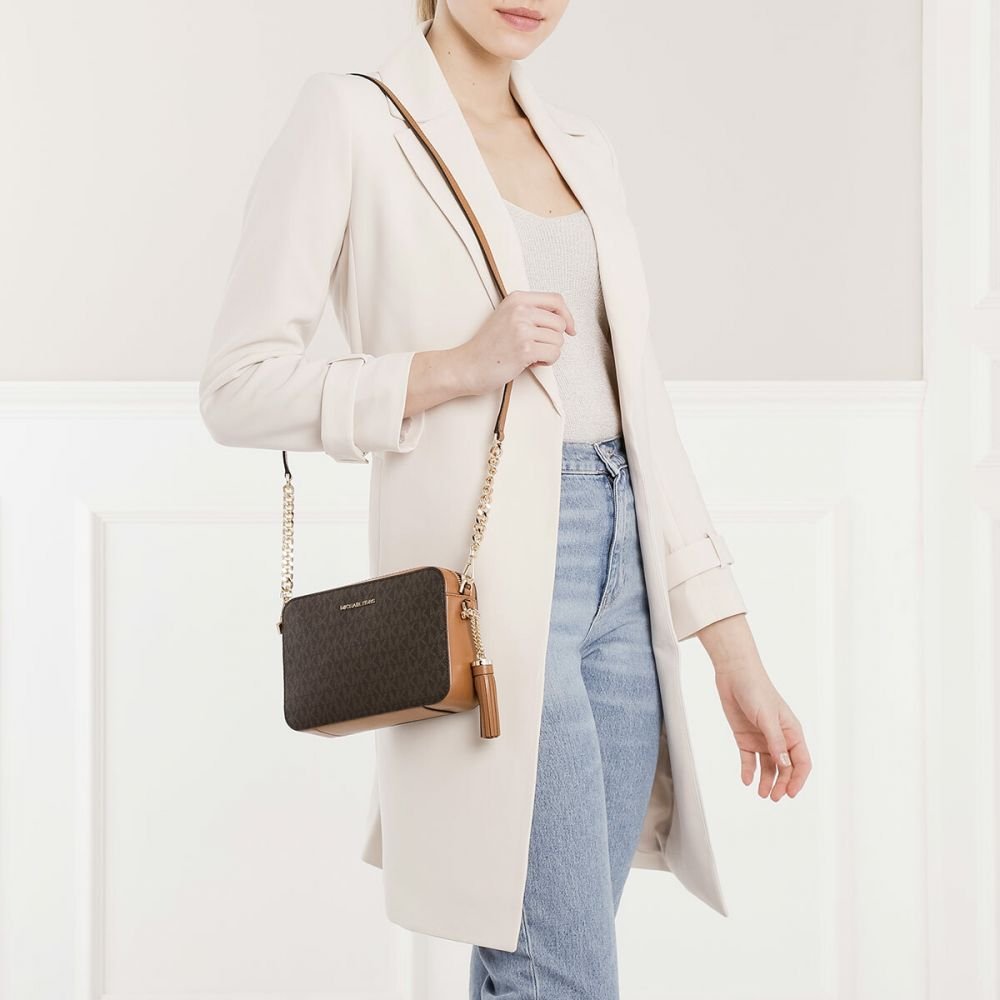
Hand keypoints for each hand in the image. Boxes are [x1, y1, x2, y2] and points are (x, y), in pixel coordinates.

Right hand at [451, 289, 576, 396]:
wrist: (467, 366)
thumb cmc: (487, 347)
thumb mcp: (507, 318)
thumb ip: (531, 313)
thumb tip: (564, 320)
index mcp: (516, 298)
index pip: (556, 300)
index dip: (567, 315)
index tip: (569, 328)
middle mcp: (520, 310)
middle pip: (560, 322)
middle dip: (553, 339)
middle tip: (535, 348)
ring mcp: (522, 328)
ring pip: (559, 340)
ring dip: (549, 352)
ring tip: (529, 355)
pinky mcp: (525, 348)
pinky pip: (554, 354)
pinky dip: (546, 362)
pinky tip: (529, 363)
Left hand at [713, 656, 810, 800]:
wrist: (734, 675)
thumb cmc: (756, 691)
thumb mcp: (767, 717)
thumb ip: (775, 742)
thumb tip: (785, 766)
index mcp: (792, 732)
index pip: (801, 761)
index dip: (798, 779)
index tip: (790, 793)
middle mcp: (779, 738)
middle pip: (785, 768)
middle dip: (781, 784)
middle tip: (773, 797)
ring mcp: (762, 739)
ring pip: (768, 766)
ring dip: (766, 780)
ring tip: (762, 794)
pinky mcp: (745, 738)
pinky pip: (749, 759)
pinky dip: (749, 770)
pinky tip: (747, 780)